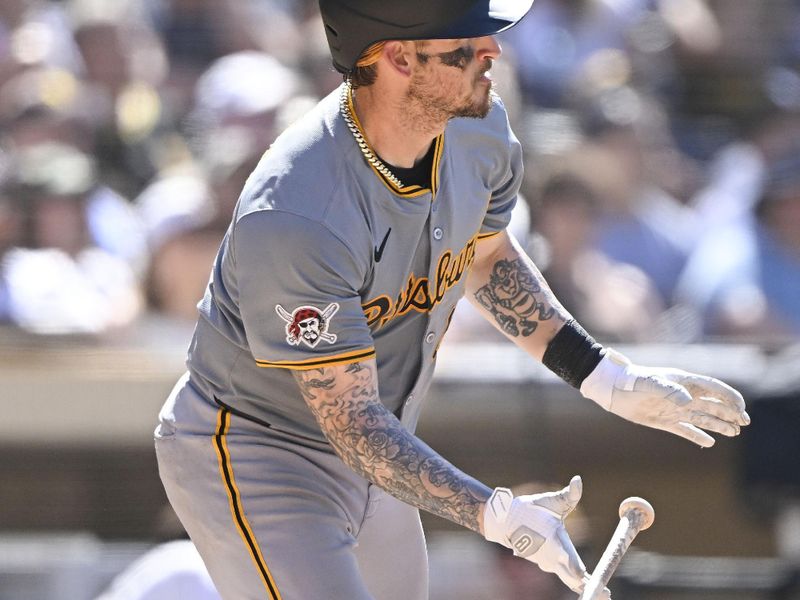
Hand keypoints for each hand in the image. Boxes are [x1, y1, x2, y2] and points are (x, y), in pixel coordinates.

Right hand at [483, 476, 606, 596]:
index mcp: (554, 541)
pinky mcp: (548, 565)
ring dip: (585, 587)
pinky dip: (576, 582)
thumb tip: (578, 480)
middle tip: (607, 597)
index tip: (584, 578)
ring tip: (603, 596)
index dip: (577, 571)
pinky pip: (565, 575)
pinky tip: (586, 586)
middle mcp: (552, 557)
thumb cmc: (531, 509)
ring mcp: (549, 564)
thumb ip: (568, 495)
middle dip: (590, 588)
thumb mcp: (551, 501)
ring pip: (569, 579)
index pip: (567, 560)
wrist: (507, 522)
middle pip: (573, 578)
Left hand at [581, 349, 749, 447]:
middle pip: (713, 404)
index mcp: (684, 382)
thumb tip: (688, 402)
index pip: (714, 388)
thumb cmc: (632, 381)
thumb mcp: (650, 383)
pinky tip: (709, 443)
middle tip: (744, 423)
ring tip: (734, 433)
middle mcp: (683, 396)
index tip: (742, 408)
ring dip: (719, 425)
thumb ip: (669, 390)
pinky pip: (685, 430)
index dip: (730, 397)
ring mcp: (674, 409)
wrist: (613, 390)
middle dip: (730, 413)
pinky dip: (697, 437)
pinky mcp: (664, 421)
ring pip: (702, 418)